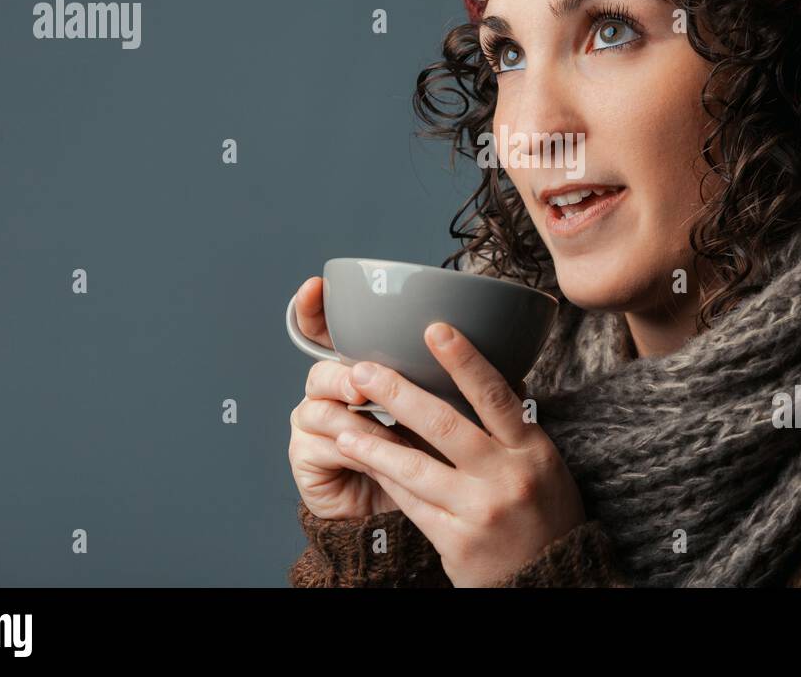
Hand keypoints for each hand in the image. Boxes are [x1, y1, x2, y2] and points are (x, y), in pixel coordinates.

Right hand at [287, 275, 434, 519]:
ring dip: (357, 421)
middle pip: (322, 368)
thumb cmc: (432, 456)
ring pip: (321, 408)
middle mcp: (330, 390)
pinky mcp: (304, 457)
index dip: (314, 308)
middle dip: (342, 374)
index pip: (326, 330)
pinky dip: (354, 452)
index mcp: (360, 367)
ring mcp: (311, 422)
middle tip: (363, 381)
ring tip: (384, 431)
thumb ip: (449, 377)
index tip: (317, 285)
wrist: (407, 515)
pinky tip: (371, 455)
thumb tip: (495, 343)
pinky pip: (324, 447)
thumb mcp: (445, 411)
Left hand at [332, 321, 587, 586]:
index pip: (496, 395)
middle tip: (363, 369)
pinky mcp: (456, 541)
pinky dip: (385, 477)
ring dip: (374, 442)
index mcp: (531, 449)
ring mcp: (479, 511)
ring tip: (345, 423)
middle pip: (445, 425)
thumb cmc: (543, 512)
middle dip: (398, 393)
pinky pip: (411, 502)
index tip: (435, 329)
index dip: (464, 360)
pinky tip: (363, 459)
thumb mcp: (543, 463)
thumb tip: (478, 372)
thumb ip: (511, 425)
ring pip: (416, 467)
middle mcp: (507, 477)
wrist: (549, 579)